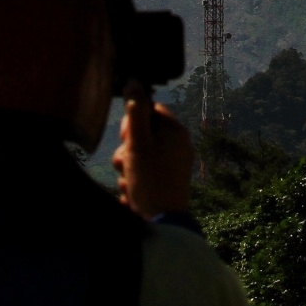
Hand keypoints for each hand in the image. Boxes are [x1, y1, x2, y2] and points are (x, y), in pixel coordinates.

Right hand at [112, 88, 192, 217]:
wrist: (161, 224)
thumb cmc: (150, 182)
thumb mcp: (138, 144)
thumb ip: (135, 112)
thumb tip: (134, 81)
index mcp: (175, 132)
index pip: (149, 110)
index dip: (132, 123)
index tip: (128, 139)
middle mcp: (177, 145)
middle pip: (142, 133)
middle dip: (128, 149)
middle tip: (127, 164)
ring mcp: (173, 165)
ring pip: (138, 155)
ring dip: (128, 168)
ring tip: (130, 182)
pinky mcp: (165, 182)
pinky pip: (143, 173)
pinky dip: (134, 182)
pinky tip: (134, 194)